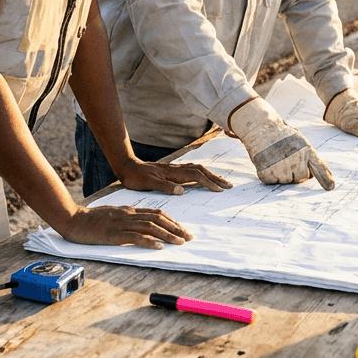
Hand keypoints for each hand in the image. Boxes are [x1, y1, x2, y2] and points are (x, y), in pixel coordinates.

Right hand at [57, 204, 193, 249]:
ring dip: (167, 235)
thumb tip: (144, 224)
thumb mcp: (114, 214)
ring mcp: (121, 224)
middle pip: (158, 219)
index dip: (172, 221)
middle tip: (188, 237)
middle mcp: (128, 214)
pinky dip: (148, 241)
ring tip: (179, 242)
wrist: (72, 219)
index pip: (157, 213)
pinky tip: (158, 247)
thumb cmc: (92, 219)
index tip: (183, 230)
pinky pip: (134, 237)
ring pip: (150, 227)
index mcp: (129, 210)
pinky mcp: (112, 234)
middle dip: (176, 228)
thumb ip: (128, 217)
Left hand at [114, 157, 232, 194]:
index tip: (219, 190)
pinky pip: (192, 170)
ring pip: (198, 169)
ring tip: (222, 182)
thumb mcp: (147, 184)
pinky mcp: (172, 170)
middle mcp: (177, 169)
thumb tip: (182, 191)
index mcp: (173, 173)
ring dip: (211, 175)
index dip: (209, 183)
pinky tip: (204, 177)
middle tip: (229, 186)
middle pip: (202, 170)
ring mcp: (175, 169)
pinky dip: (203, 173)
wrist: (127, 166)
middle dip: (216, 177)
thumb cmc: (136, 177)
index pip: (196, 176)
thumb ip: (165, 186)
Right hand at [229, 98, 334, 189]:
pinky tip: (269, 162)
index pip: (319, 167)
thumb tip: (319, 178)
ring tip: (277, 158)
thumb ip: (310, 158)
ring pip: (287, 181)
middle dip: (296, 173)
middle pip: (301, 178)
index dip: (326, 178)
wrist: (260, 128)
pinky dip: (271, 175)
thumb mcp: (300, 141)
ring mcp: (281, 167)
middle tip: (288, 160)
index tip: (330, 187)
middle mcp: (295, 159)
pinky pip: (273, 182)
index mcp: (306, 150)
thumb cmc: (283, 136)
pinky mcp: (267, 174)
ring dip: (283, 174)